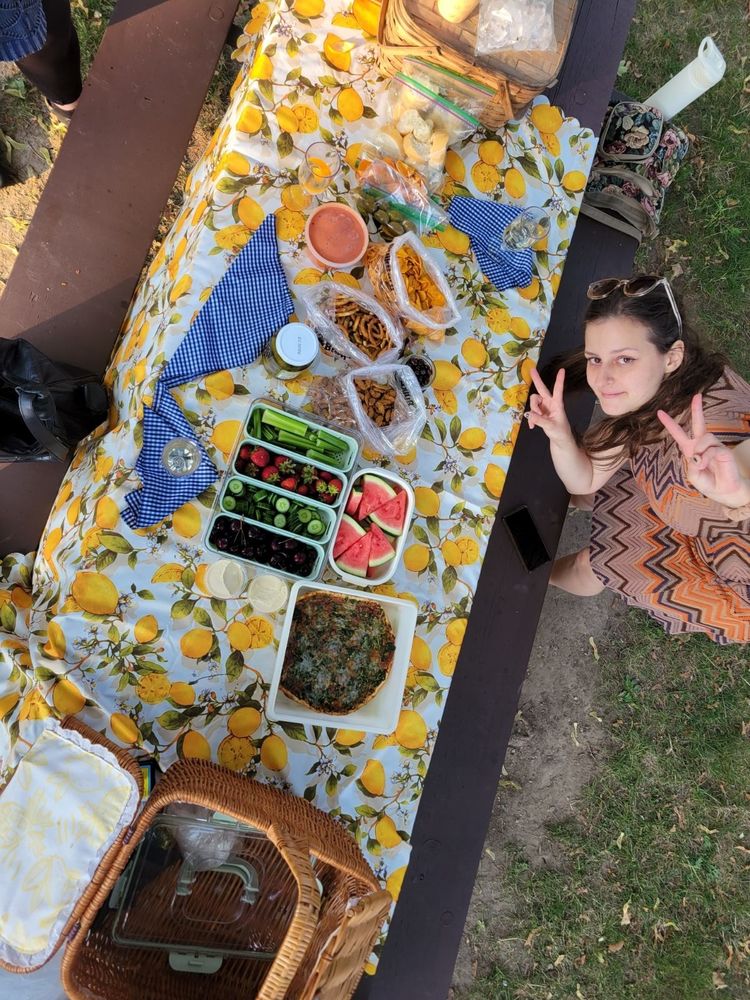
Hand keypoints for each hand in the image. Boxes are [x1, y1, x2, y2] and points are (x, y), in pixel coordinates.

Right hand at [526, 368, 571, 443]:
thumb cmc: (560, 432)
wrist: (560, 440)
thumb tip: (528, 414)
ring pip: (534, 402)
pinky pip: (531, 412)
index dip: (559, 380)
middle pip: (542, 389)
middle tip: (532, 370)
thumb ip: (540, 420)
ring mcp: (544, 407)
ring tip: (535, 421)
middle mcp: (550, 403)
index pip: (558, 390)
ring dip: (532, 410)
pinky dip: (530, 418)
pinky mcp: (539, 413)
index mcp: (557, 404)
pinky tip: (532, 426)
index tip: (562, 370)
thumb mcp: (551, 427)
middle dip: (537, 380)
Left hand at [657, 393, 749, 507]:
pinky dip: (707, 458)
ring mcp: (714, 446)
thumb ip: (691, 465)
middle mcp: (703, 444)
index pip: (679, 434)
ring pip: (704, 438)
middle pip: (699, 423)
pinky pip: (712, 450)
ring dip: (700, 452)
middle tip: (697, 396)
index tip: (660, 412)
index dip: (669, 423)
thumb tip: (699, 455)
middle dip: (697, 409)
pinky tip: (707, 465)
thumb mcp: (693, 476)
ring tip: (701, 464)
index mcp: (691, 449)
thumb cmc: (708, 482)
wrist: (724, 492)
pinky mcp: (724, 451)